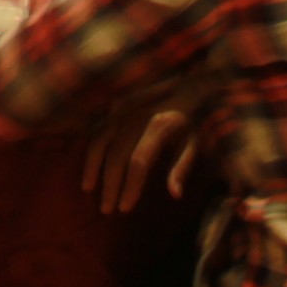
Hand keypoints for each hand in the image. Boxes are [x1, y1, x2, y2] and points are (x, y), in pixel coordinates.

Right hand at [81, 103, 197, 213]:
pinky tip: (89, 164)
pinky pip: (98, 126)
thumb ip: (184, 166)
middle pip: (116, 154)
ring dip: (92, 165)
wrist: (189, 77)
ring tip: (88, 188)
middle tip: (106, 209)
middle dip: (109, 184)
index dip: (130, 186)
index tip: (125, 208)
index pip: (139, 162)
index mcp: (160, 125)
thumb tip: (175, 195)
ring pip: (101, 138)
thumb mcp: (198, 140)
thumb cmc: (196, 114)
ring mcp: (124, 106)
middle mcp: (138, 115)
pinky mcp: (117, 102)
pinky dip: (91, 147)